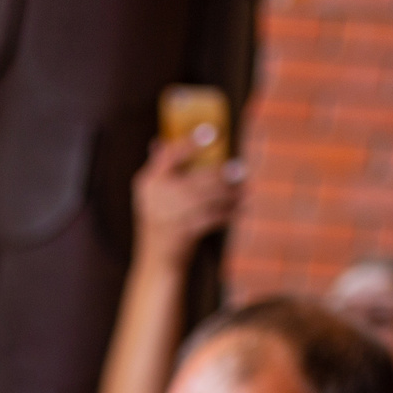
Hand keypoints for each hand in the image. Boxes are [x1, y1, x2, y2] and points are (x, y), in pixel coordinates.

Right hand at [132, 137, 245, 270]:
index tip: (212, 131)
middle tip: (240, 169)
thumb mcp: (151, 197)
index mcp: (147, 182)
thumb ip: (157, 170)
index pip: (170, 154)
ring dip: (230, 194)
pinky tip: (240, 210)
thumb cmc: (159, 224)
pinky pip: (213, 217)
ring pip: (209, 197)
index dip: (191, 142)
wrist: (156, 261)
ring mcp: (170, 214)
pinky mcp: (184, 231)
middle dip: (222, 175)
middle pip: (197, 178)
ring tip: (245, 191)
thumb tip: (157, 142)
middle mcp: (156, 195)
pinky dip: (228, 213)